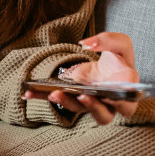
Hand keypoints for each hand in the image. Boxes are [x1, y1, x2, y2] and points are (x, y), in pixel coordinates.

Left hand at [21, 31, 138, 124]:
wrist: (109, 67)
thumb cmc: (119, 58)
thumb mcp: (121, 44)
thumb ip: (108, 41)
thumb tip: (87, 44)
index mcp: (126, 92)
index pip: (126, 105)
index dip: (120, 104)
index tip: (110, 96)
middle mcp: (108, 104)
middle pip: (103, 115)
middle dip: (92, 106)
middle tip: (82, 96)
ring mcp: (90, 103)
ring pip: (79, 109)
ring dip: (66, 102)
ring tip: (53, 93)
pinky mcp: (73, 98)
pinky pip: (59, 100)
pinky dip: (42, 98)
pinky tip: (28, 93)